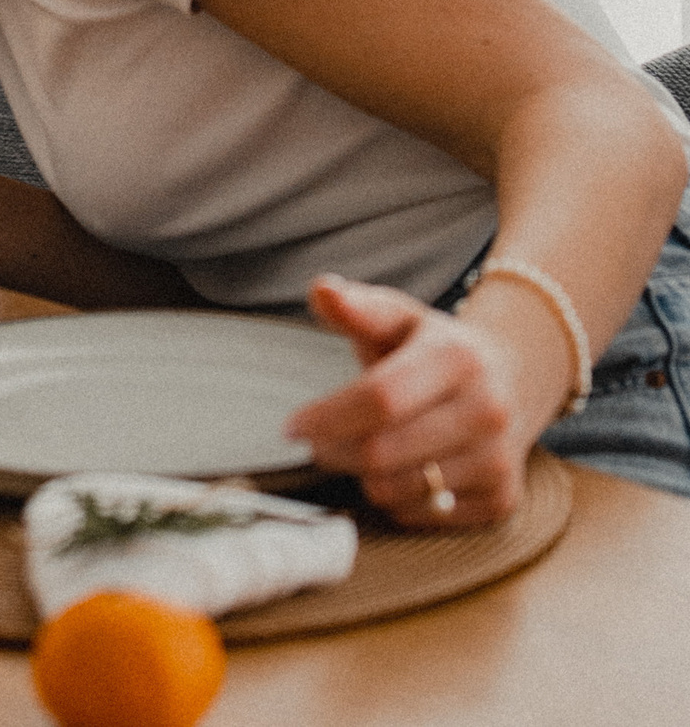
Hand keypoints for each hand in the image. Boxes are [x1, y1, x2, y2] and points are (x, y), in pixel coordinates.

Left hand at [283, 274, 534, 524]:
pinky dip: (398, 500)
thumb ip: (357, 308)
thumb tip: (321, 288)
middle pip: (382, 453)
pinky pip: (422, 516)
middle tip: (318, 443)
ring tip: (364, 450)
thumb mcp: (399, 317)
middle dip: (334, 451)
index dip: (327, 417)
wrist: (512, 379)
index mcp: (457, 358)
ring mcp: (500, 458)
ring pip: (398, 489)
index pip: (379, 399)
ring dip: (364, 476)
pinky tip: (402, 470)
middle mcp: (487, 411)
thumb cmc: (433, 347)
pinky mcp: (503, 498)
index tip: (291, 427)